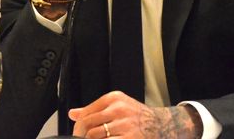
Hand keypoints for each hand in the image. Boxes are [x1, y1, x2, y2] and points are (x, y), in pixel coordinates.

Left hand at [69, 91, 202, 137]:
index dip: (78, 126)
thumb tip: (73, 114)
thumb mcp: (117, 105)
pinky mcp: (129, 138)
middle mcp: (119, 109)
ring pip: (95, 137)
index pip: (87, 113)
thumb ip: (94, 109)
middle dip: (81, 136)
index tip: (78, 133)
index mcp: (114, 99)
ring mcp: (124, 125)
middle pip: (88, 126)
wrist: (160, 125)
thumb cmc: (137, 116)